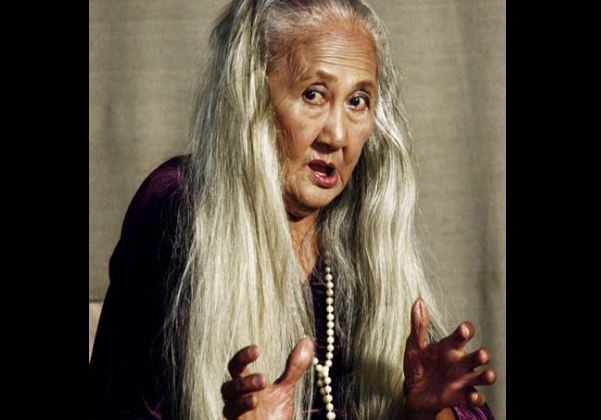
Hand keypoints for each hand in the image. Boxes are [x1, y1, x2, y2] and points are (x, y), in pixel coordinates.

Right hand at [221, 336, 313, 418]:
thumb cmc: (275, 414)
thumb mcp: (286, 388)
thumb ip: (295, 366)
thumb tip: (307, 340)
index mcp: (245, 384)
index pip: (237, 365)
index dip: (243, 356)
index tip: (257, 350)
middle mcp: (236, 396)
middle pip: (229, 382)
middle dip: (245, 379)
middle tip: (264, 379)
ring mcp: (234, 410)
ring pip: (229, 396)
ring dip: (244, 389)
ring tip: (262, 386)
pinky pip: (230, 413)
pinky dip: (242, 405)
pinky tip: (255, 401)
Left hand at [402, 299, 495, 419]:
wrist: (413, 392)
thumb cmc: (417, 365)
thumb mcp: (414, 345)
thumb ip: (418, 325)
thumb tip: (418, 302)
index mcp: (450, 347)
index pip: (464, 334)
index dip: (466, 331)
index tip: (463, 331)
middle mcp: (460, 362)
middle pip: (479, 356)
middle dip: (483, 355)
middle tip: (480, 355)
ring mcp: (463, 379)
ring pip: (483, 376)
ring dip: (487, 375)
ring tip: (486, 374)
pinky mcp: (461, 396)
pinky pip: (476, 397)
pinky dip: (476, 397)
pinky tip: (470, 396)